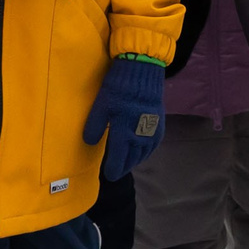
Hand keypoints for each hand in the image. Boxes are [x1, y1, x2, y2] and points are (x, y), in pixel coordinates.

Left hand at [82, 55, 166, 179]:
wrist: (143, 73)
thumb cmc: (118, 88)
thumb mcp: (101, 106)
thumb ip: (95, 127)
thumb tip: (88, 142)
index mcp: (123, 135)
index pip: (118, 161)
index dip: (113, 170)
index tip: (108, 175)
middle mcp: (139, 138)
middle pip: (131, 160)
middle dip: (123, 167)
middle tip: (116, 170)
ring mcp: (151, 133)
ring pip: (142, 155)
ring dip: (134, 161)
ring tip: (127, 163)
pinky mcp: (159, 126)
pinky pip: (152, 147)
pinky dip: (145, 153)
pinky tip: (142, 152)